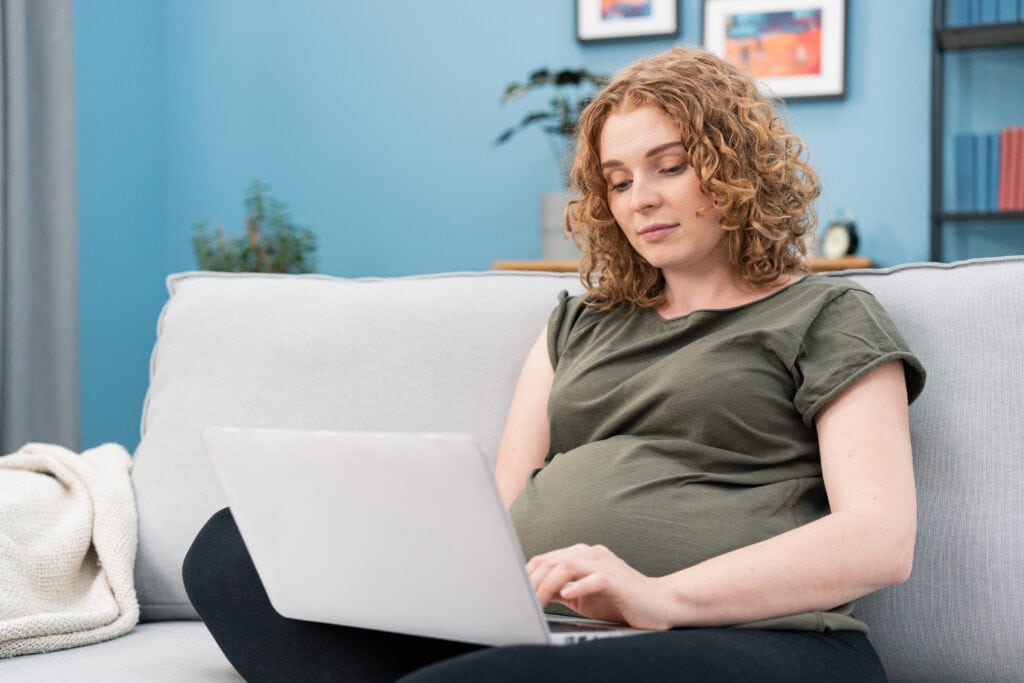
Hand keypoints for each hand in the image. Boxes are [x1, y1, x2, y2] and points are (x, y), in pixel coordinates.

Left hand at [526, 544, 673, 629]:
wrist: (657, 605)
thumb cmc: (619, 600)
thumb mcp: (582, 596)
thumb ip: (560, 590)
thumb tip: (533, 592)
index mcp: (582, 555)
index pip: (545, 559)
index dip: (527, 575)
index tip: (515, 593)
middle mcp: (592, 554)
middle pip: (552, 560)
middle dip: (533, 582)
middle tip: (522, 602)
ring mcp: (605, 563)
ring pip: (568, 565)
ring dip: (548, 585)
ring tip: (538, 602)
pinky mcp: (617, 579)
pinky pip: (594, 578)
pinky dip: (578, 586)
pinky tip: (567, 596)